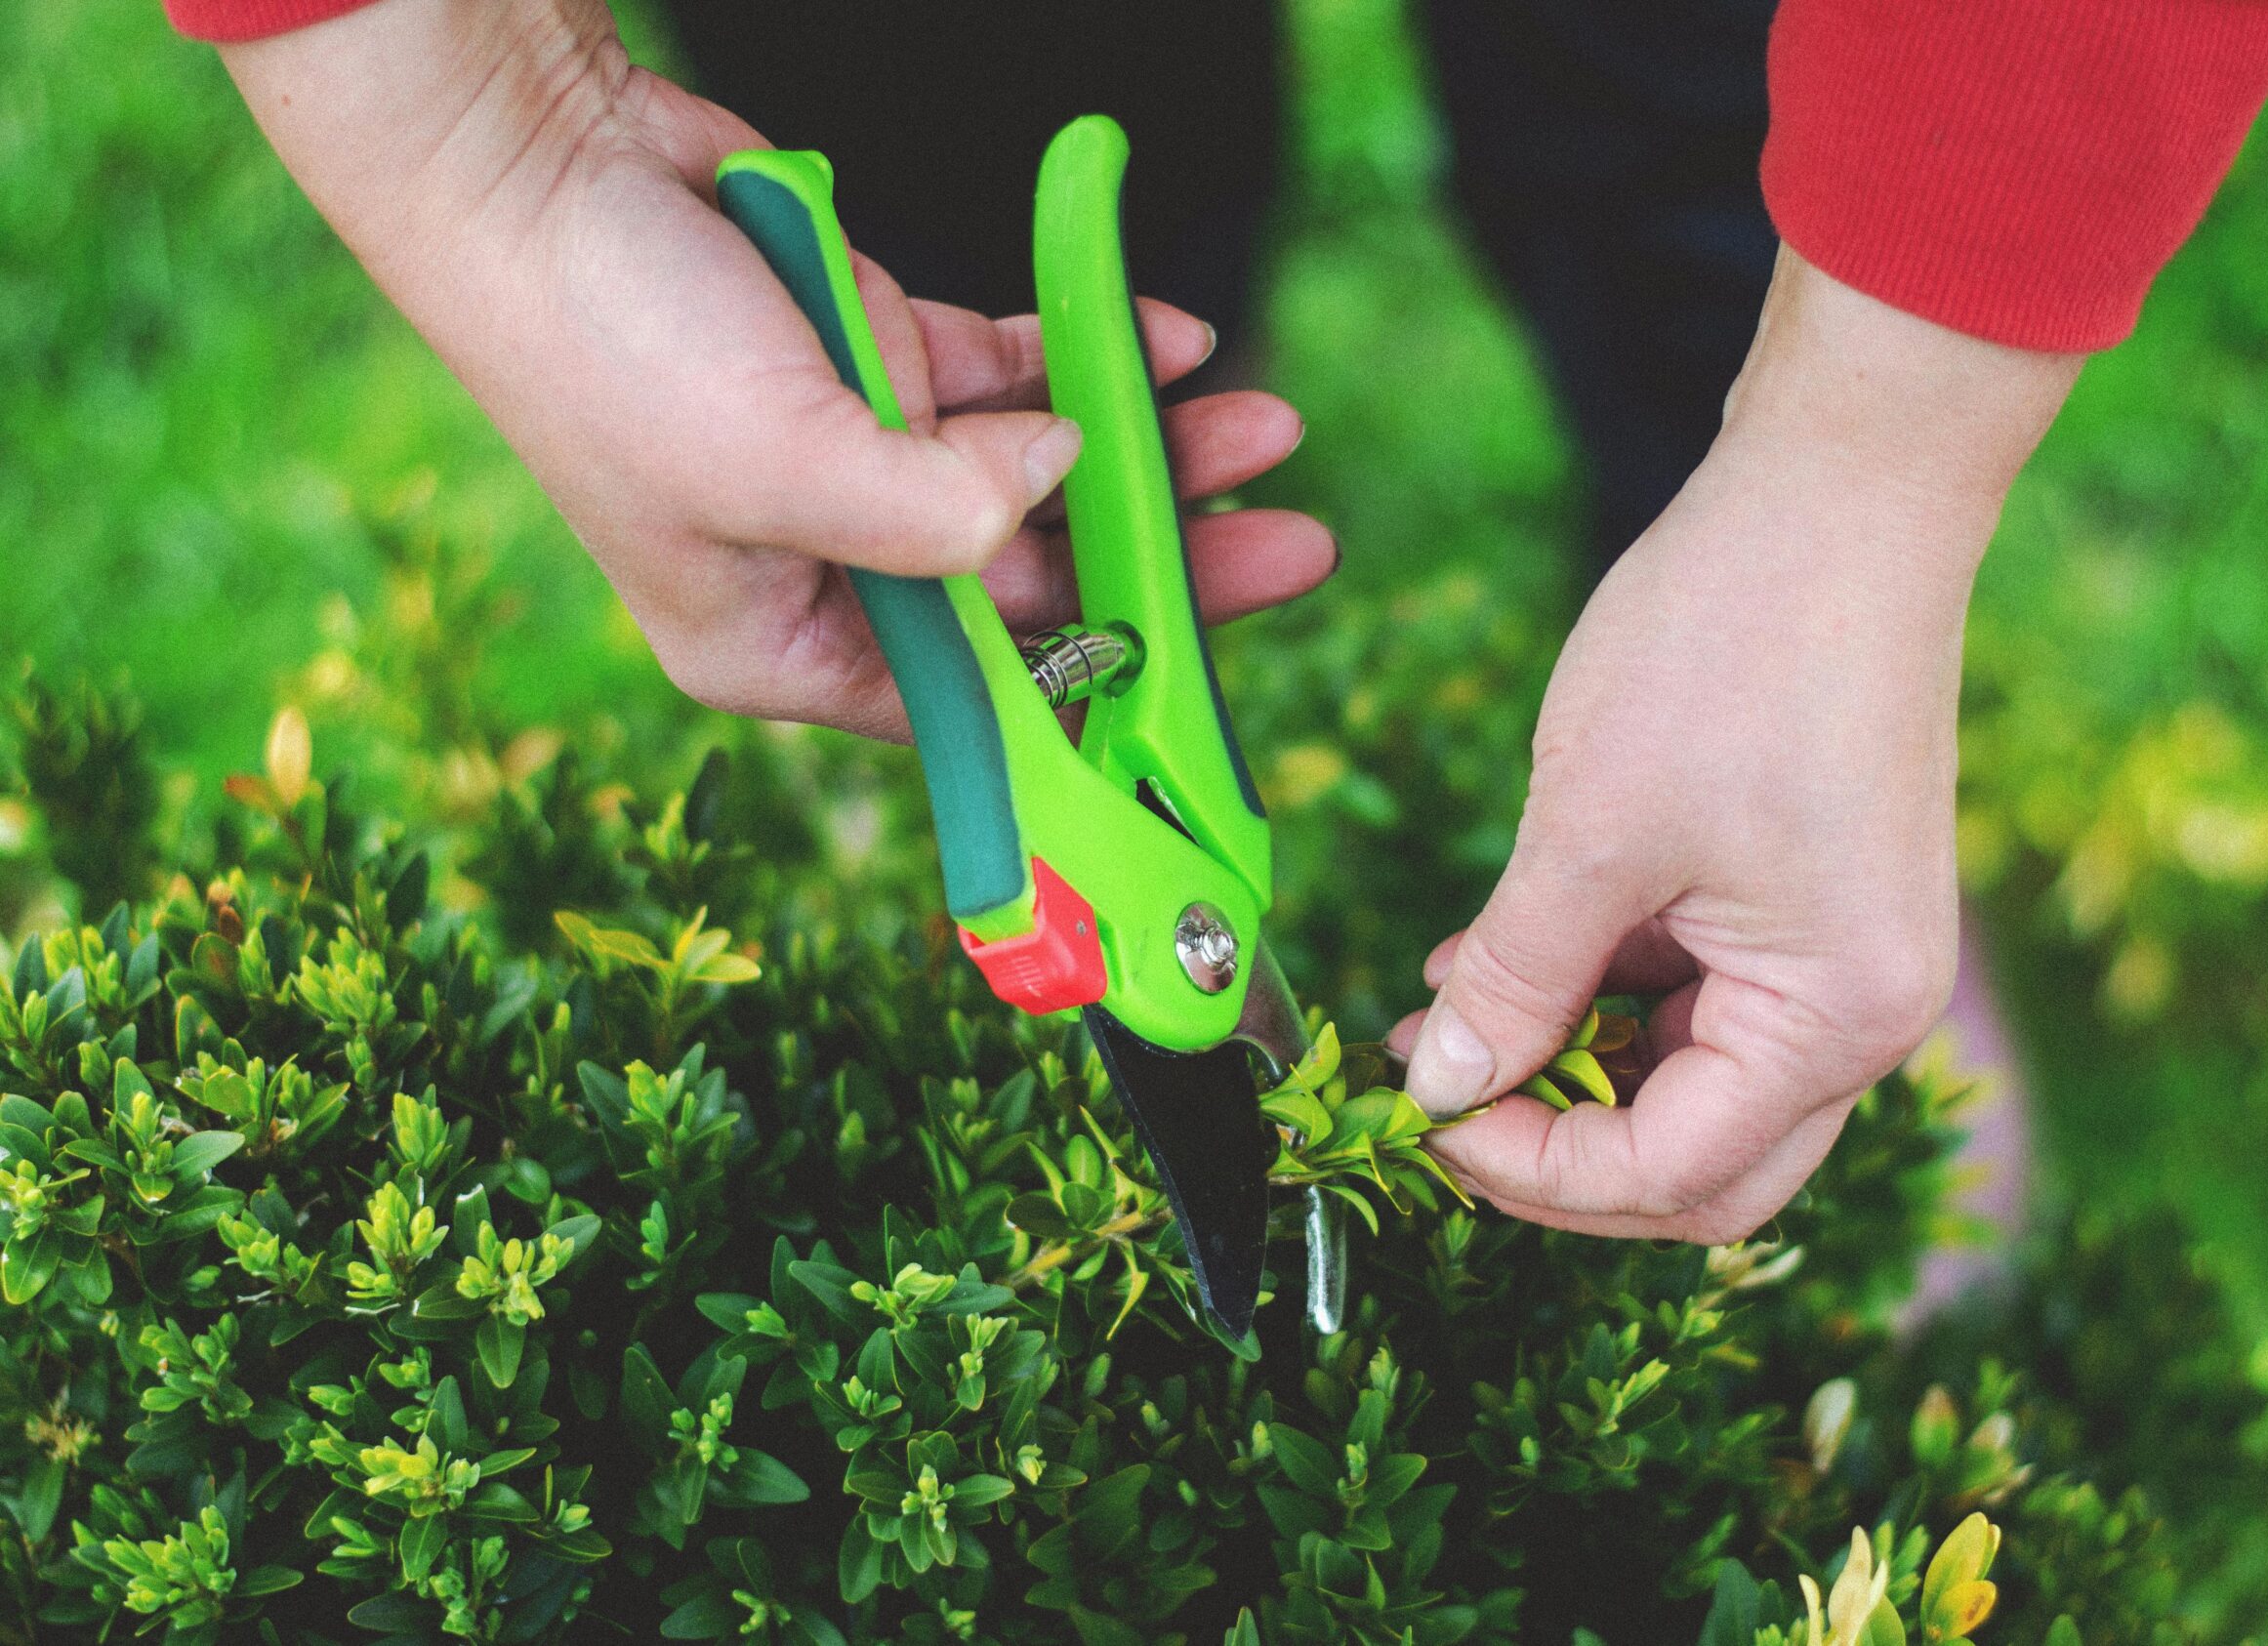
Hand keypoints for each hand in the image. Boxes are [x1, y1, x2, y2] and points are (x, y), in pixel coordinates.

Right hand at [216, 0, 1331, 739]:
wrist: (533, 165)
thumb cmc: (606, 340)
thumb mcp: (776, 461)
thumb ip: (931, 514)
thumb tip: (1052, 495)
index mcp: (786, 644)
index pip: (976, 700)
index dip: (1102, 692)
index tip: (1214, 684)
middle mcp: (831, 568)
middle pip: (1033, 586)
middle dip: (1160, 556)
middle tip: (1290, 542)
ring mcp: (860, 457)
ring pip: (1040, 471)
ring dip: (1148, 447)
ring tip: (1261, 425)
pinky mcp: (875, 358)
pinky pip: (1012, 372)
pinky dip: (1084, 355)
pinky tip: (1171, 343)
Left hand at [1393, 250, 2080, 1241]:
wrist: (1842, 489)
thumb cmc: (1728, 645)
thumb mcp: (1588, 831)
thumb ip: (1513, 978)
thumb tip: (1440, 1085)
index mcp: (1836, 1019)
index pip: (1670, 1176)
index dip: (1531, 1170)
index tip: (1421, 1117)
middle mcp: (1867, 1014)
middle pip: (1700, 1163)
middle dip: (1562, 1149)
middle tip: (1443, 1100)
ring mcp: (1849, 958)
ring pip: (1693, 1083)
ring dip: (1571, 1068)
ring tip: (1440, 1010)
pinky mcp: (1817, 903)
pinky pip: (1703, 997)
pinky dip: (1605, 995)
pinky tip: (1502, 956)